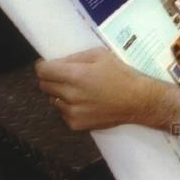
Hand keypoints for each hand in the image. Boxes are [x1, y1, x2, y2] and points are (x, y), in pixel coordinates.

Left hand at [36, 48, 179, 131]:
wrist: (137, 101)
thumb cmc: (121, 74)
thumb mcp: (100, 55)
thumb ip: (76, 57)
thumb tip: (58, 62)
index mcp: (75, 76)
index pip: (43, 71)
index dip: (42, 66)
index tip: (47, 65)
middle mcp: (70, 95)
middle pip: (44, 86)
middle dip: (51, 78)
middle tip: (64, 76)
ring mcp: (71, 112)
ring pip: (52, 100)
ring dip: (60, 93)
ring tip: (78, 90)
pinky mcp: (76, 124)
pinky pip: (62, 113)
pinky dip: (69, 107)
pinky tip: (85, 102)